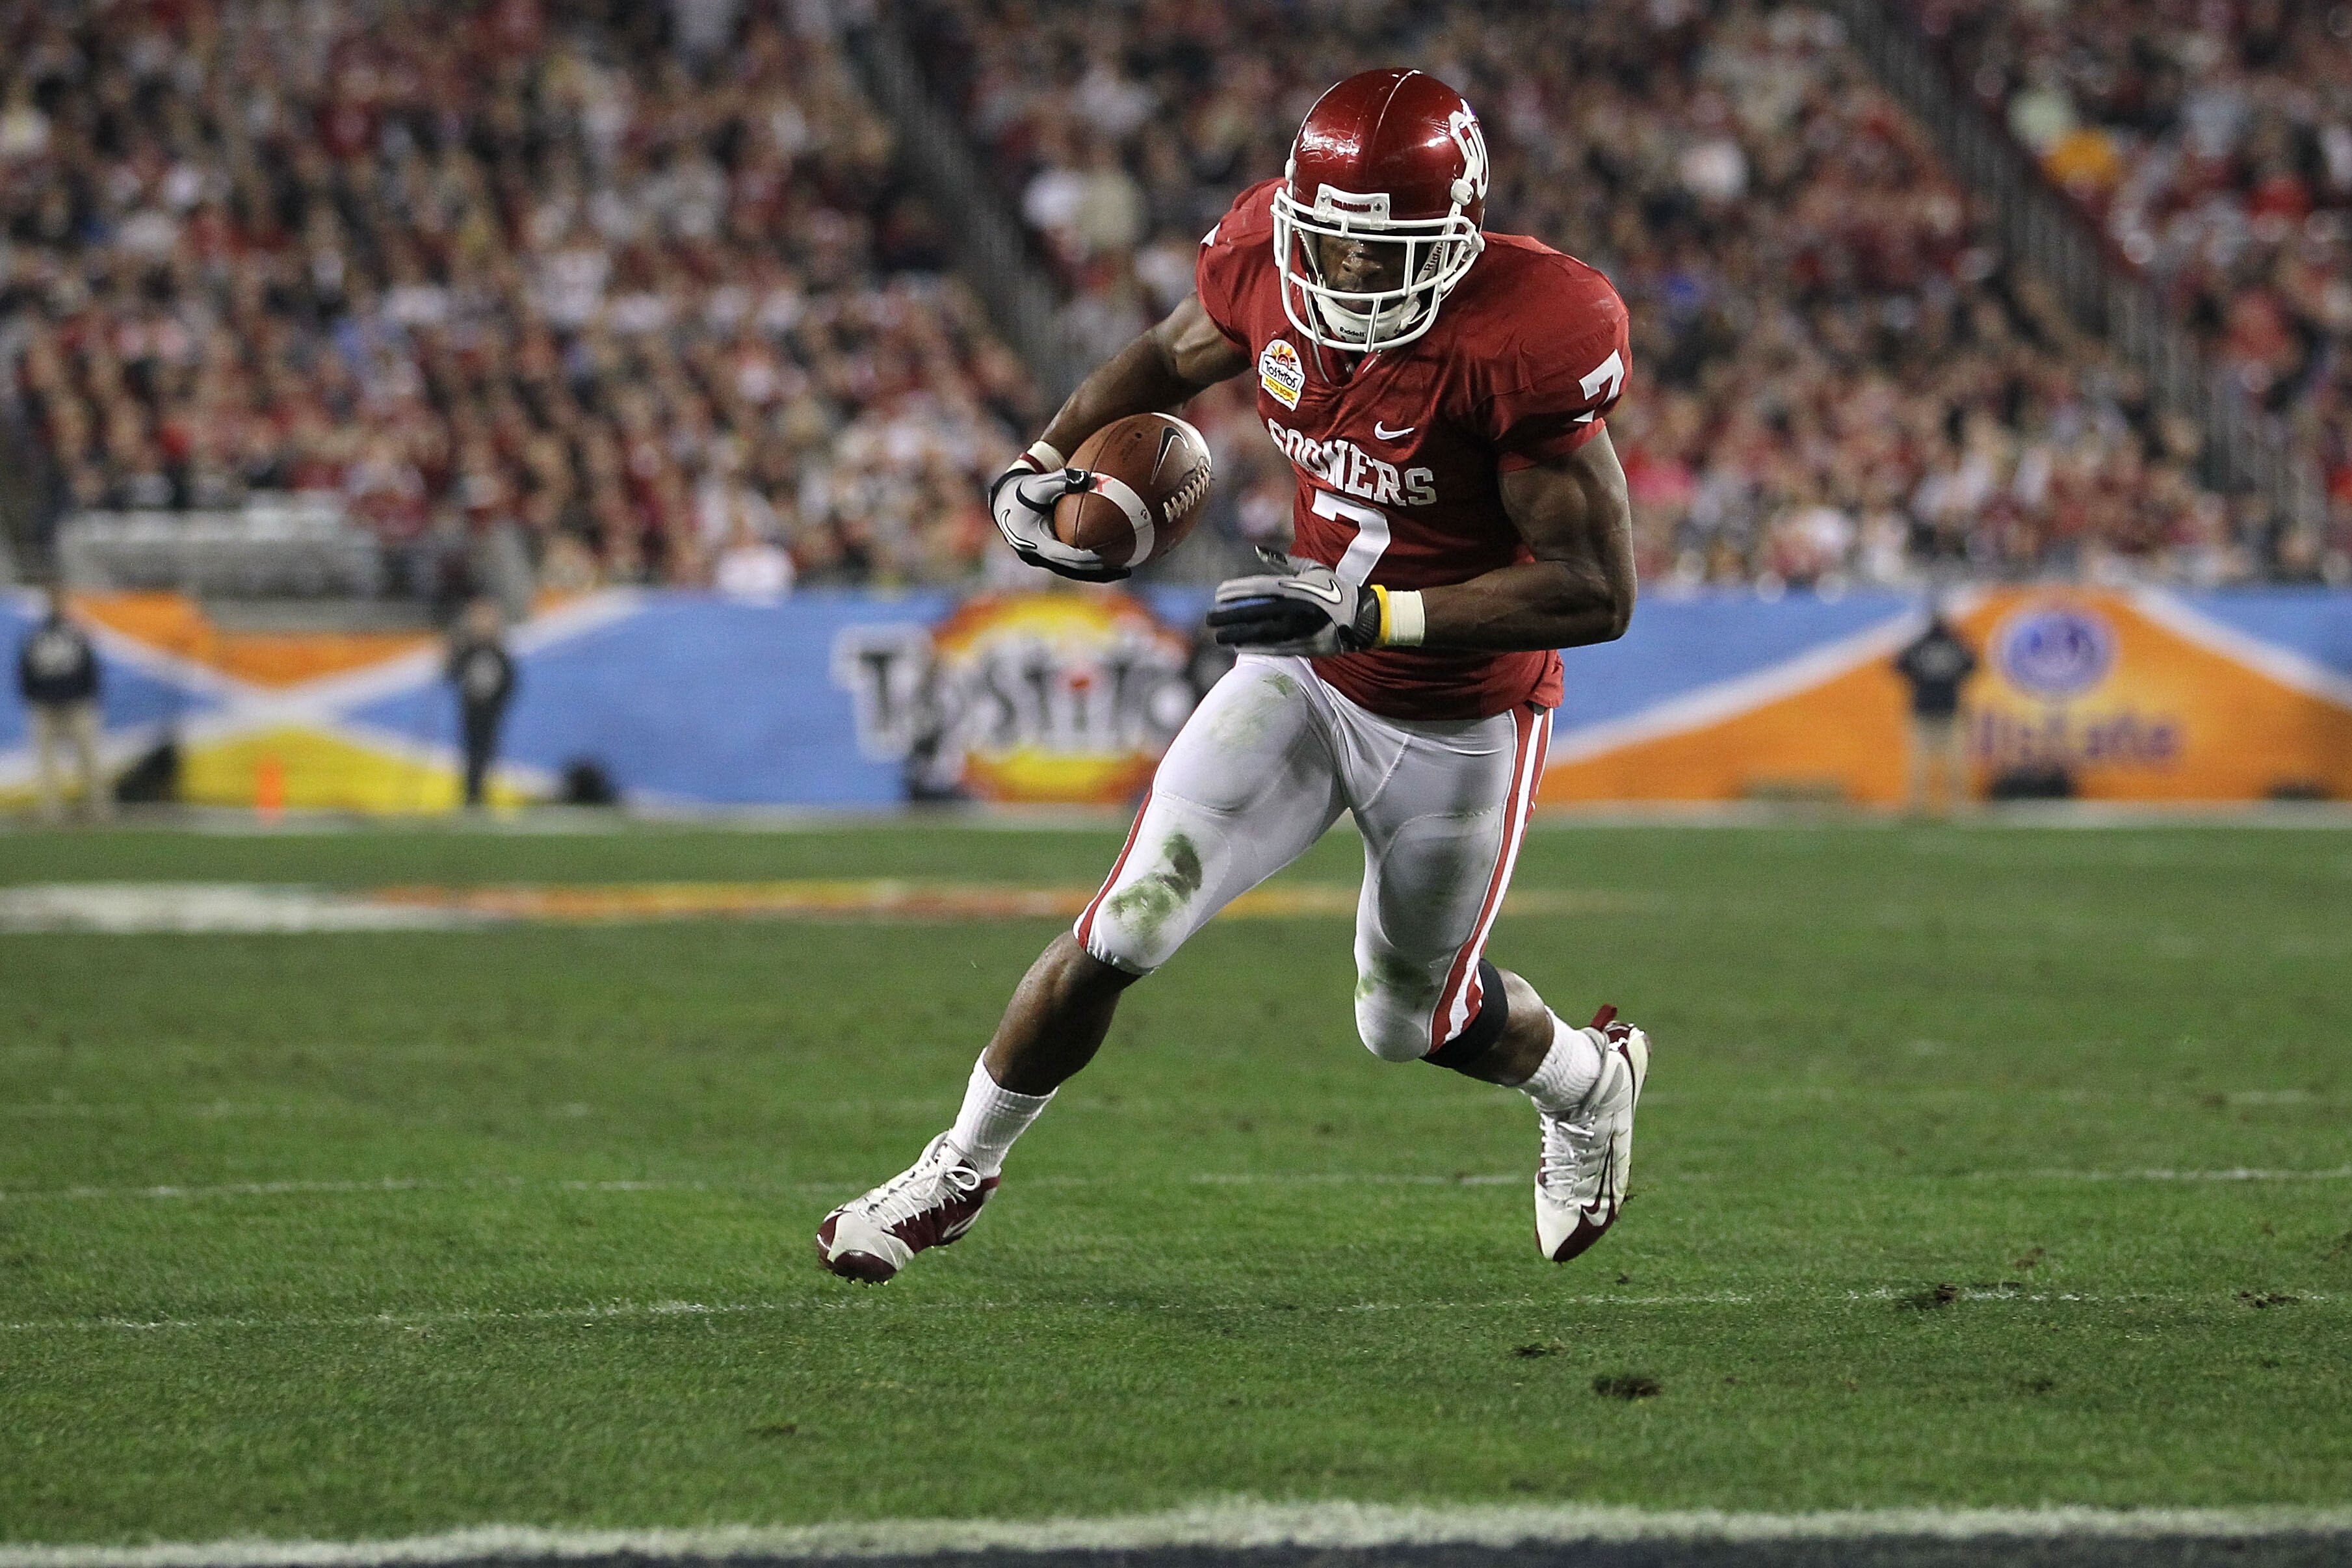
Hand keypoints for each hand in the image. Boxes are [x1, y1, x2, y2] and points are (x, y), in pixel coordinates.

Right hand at [989, 443, 1129, 582]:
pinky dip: (1091, 565)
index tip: (1105, 556)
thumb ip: (1062, 480)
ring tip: (1126, 571)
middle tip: (1125, 568)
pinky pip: (1073, 564)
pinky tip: (1112, 561)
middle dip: (1099, 571)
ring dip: (1099, 573)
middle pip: (1074, 570)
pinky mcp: (1049, 556)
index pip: (1064, 556)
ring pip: (1075, 572)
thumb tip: (1090, 478)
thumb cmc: (1023, 491)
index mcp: (1035, 543)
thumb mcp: (1039, 484)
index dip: (1085, 558)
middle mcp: (1039, 556)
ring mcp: (1044, 559)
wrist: (1005, 502)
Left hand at [1206, 556, 1381, 655]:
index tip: (1217, 595)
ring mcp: (1298, 628)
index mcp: (1295, 587)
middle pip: (1254, 612)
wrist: (1361, 616)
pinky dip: (1255, 648)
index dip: (1235, 592)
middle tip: (1209, 619)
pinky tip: (1239, 648)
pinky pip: (1274, 648)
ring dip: (1237, 635)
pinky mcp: (1304, 646)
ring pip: (1261, 633)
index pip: (1257, 588)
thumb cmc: (1335, 589)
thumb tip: (1258, 551)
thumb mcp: (1313, 568)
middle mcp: (1293, 608)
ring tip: (1219, 637)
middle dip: (1229, 616)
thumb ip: (1284, 561)